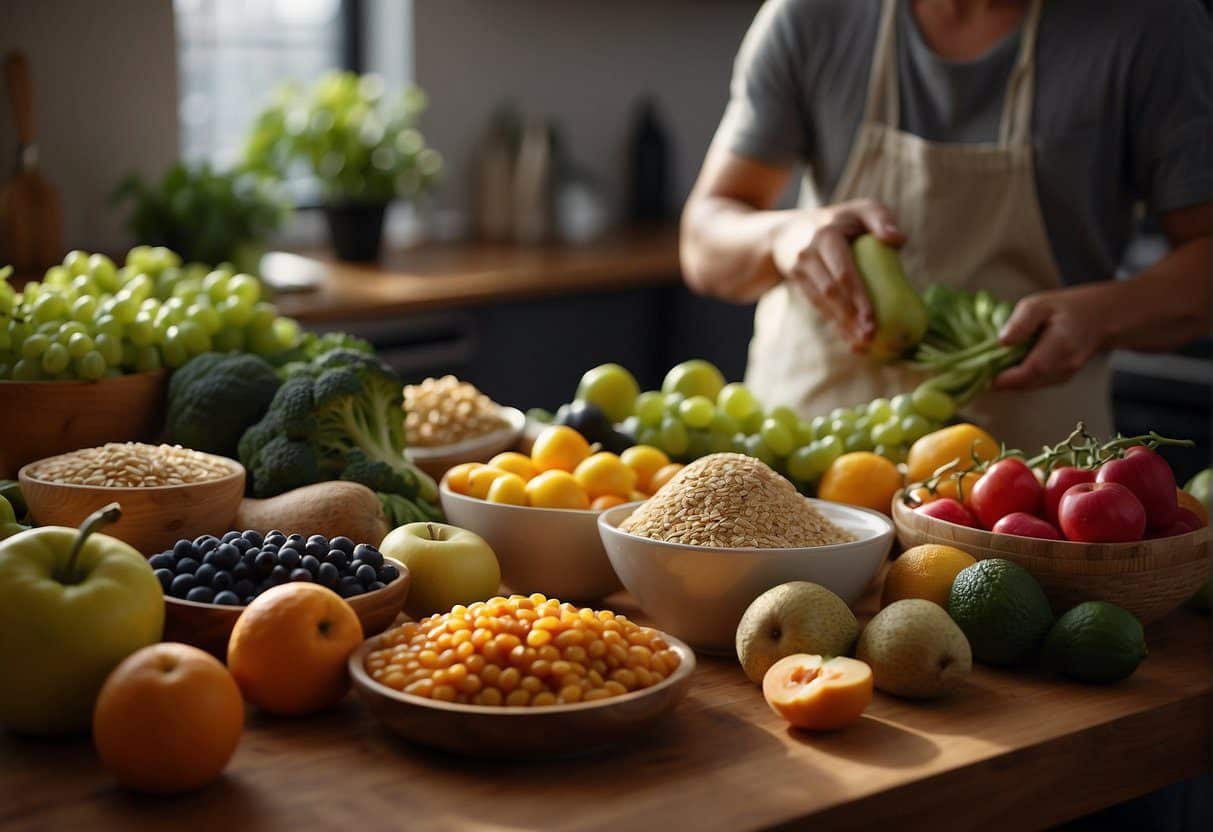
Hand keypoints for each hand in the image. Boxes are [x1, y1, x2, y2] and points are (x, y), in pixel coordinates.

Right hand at [772, 199, 904, 348]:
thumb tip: (897, 240)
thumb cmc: (839, 220)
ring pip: (823, 303)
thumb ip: (880, 218)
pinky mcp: (800, 285)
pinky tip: (853, 342)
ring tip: (863, 346)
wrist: (788, 232)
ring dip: (843, 326)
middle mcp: (809, 254)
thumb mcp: (861, 209)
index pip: (843, 272)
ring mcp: (801, 271)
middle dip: (850, 317)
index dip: (857, 297)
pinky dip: (837, 326)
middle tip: (870, 337)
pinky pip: (820, 308)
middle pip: (831, 292)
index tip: (873, 319)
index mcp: (826, 236)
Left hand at [994, 285, 1110, 388]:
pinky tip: (1009, 367)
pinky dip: (1019, 378)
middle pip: (1029, 381)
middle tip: (980, 373)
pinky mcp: (1061, 379)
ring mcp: (1066, 374)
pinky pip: (1035, 383)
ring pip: (1031, 385)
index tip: (985, 376)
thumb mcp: (1039, 304)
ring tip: (991, 367)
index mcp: (1061, 343)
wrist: (1098, 318)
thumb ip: (1021, 322)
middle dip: (1003, 381)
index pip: (1033, 369)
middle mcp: (1066, 363)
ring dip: (1010, 381)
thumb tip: (1002, 341)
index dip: (1008, 378)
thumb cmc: (1064, 308)